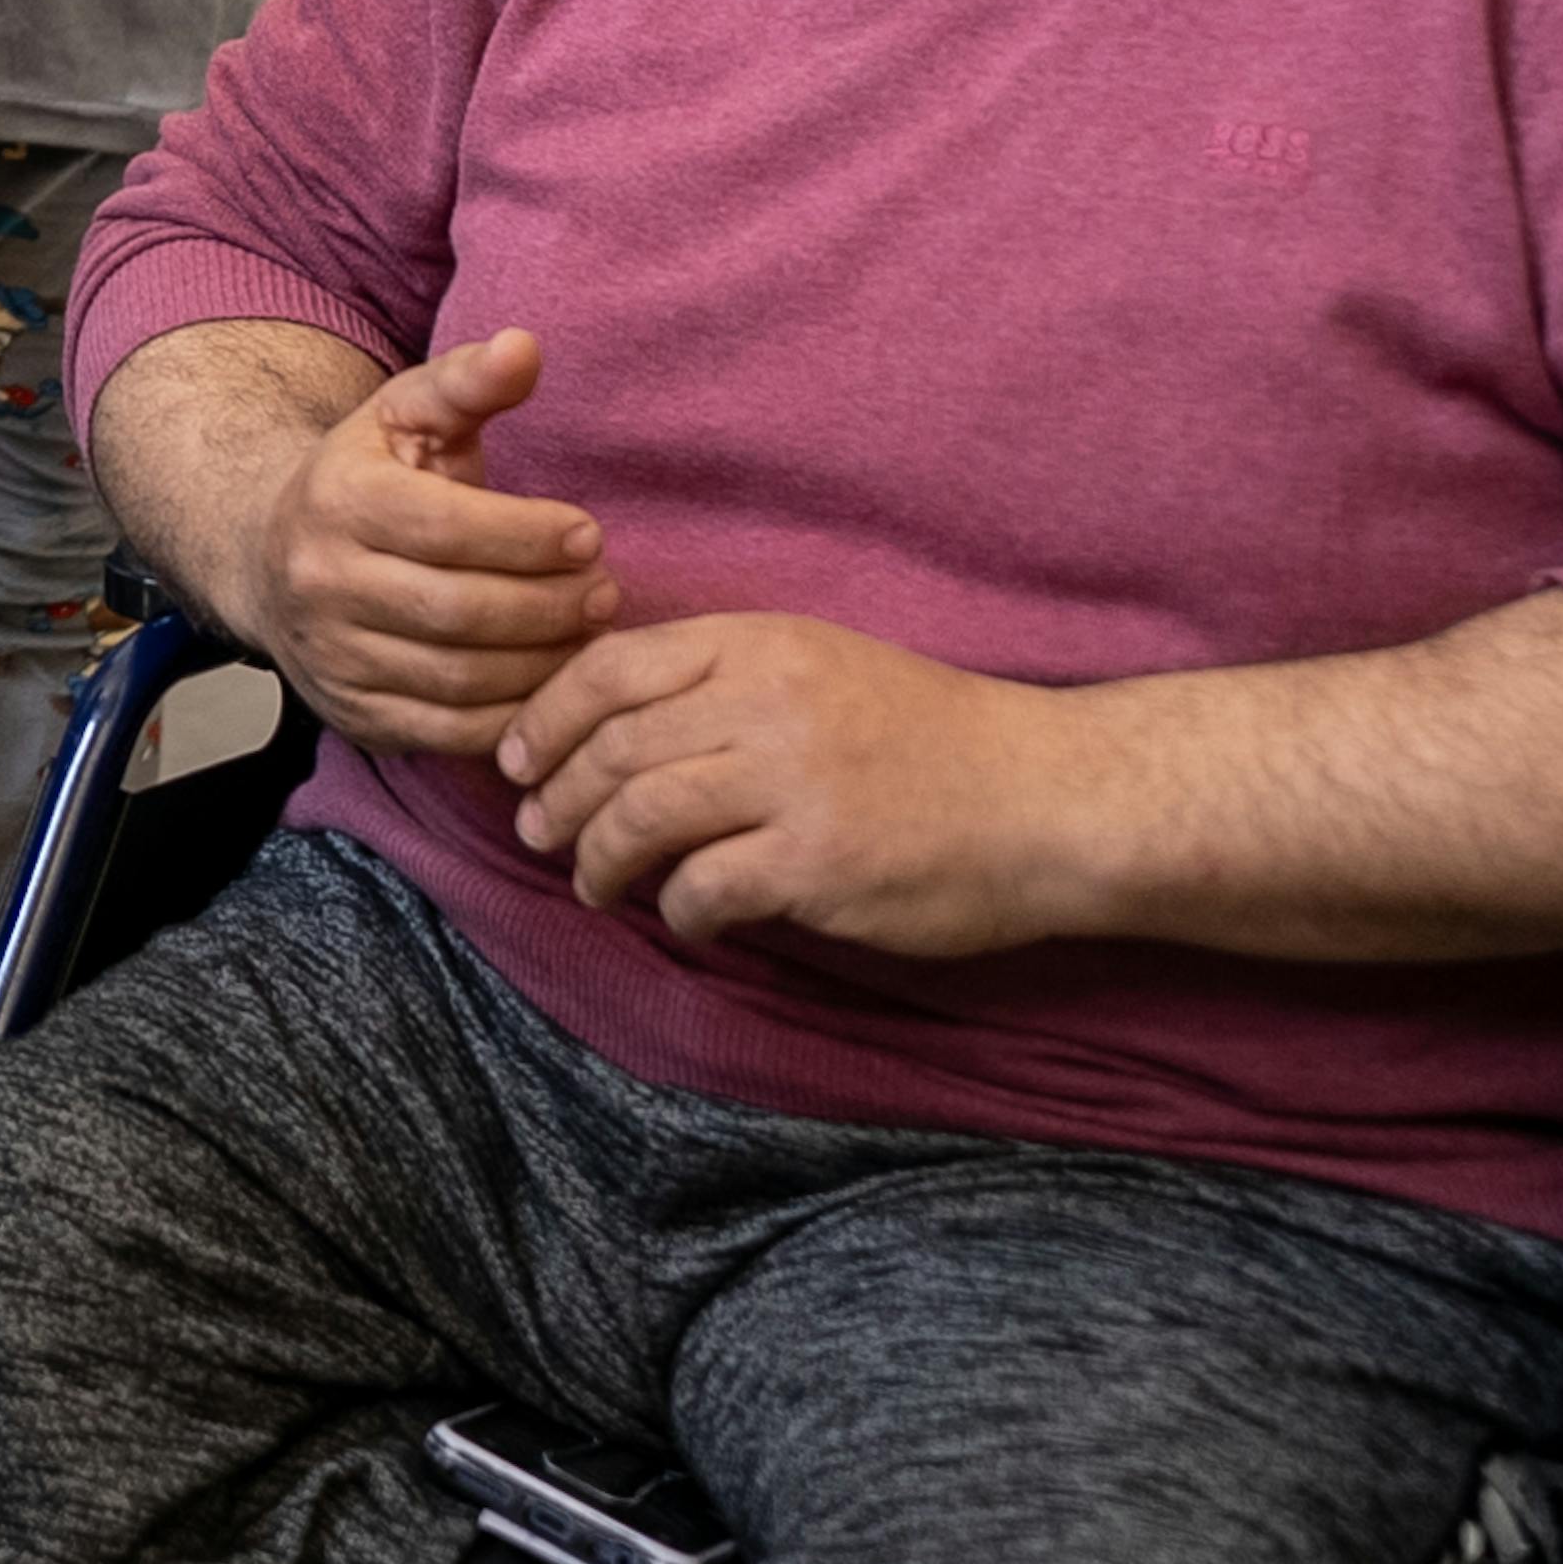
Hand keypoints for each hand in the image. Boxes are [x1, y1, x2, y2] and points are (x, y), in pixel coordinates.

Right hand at [254, 328, 612, 750]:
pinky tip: (553, 682)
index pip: (446, 528)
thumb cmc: (365, 476)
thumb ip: (468, 381)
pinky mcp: (353, 714)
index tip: (591, 534)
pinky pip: (448, 731)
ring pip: (457, 679)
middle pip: (458, 612)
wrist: (269, 558)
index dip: (528, 537)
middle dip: (548, 607)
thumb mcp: (405, 413)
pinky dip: (513, 716)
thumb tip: (525, 346)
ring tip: (590, 633)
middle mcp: (322, 583)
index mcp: (337, 498)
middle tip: (607, 593)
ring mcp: (333, 657)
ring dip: (542, 664)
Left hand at [496, 609, 1108, 957]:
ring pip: (640, 817)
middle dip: (555, 798)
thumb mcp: (824, 668)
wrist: (1046, 796)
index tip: (516, 761)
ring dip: (599, 861)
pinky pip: (703, 888)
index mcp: (760, 643)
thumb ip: (727, 682)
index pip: (609, 668)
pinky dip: (679, 911)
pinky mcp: (818, 862)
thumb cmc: (932, 736)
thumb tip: (616, 728)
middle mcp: (766, 701)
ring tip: (595, 885)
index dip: (544, 718)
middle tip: (539, 836)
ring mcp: (792, 782)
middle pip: (612, 747)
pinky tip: (691, 920)